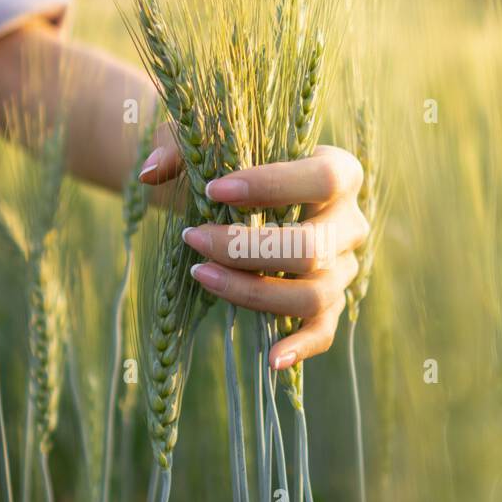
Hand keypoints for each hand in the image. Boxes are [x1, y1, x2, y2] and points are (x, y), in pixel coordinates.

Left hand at [139, 130, 368, 367]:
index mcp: (341, 172)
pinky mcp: (329, 303)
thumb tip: (150, 174)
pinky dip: (299, 346)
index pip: (322, 180)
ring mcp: (343, 267)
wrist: (233, 194)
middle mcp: (350, 223)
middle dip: (246, 248)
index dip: (272, 186)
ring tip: (201, 275)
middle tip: (193, 237)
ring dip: (253, 291)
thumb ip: (177, 148)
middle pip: (313, 246)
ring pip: (313, 293)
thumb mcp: (205, 143)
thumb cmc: (228, 162)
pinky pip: (322, 330)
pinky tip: (270, 359)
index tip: (213, 188)